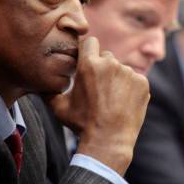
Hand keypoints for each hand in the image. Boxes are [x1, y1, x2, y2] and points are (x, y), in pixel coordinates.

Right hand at [47, 37, 149, 174]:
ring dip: (117, 79)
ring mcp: (129, 73)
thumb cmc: (81, 124)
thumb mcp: (58, 107)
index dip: (88, 51)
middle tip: (99, 88)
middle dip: (102, 68)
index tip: (87, 63)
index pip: (90, 42)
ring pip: (121, 69)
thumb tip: (41, 81)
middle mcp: (111, 64)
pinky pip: (135, 80)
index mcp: (89, 64)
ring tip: (111, 100)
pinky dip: (130, 88)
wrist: (109, 141)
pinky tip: (123, 103)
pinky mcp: (142, 83)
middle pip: (106, 57)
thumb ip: (49, 89)